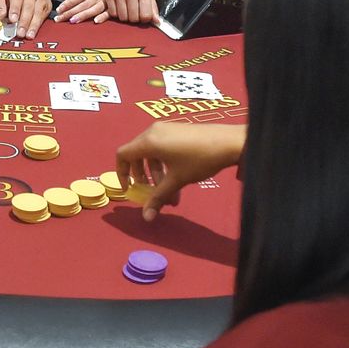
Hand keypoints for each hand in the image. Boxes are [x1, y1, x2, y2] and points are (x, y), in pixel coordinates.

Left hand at [0, 0, 51, 39]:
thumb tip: (0, 16)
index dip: (15, 9)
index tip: (12, 20)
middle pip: (29, 7)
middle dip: (24, 21)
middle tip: (20, 32)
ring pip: (37, 12)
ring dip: (32, 25)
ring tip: (27, 35)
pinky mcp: (47, 4)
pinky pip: (43, 15)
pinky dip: (38, 25)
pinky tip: (33, 32)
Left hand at [54, 0, 106, 22]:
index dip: (69, 3)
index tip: (60, 9)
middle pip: (84, 4)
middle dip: (71, 12)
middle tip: (60, 18)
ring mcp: (107, 1)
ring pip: (94, 9)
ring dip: (83, 15)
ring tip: (73, 20)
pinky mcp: (113, 7)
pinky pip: (108, 12)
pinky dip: (102, 17)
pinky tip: (95, 21)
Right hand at [99, 0, 156, 23]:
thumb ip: (153, 6)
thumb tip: (157, 21)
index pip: (146, 15)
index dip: (145, 19)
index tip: (143, 17)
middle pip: (133, 18)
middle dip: (134, 19)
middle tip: (134, 13)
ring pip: (123, 17)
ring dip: (125, 17)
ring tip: (126, 9)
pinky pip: (112, 13)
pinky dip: (116, 13)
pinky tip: (118, 7)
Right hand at [115, 124, 248, 220]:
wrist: (228, 142)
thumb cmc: (198, 160)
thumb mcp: (176, 180)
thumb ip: (158, 197)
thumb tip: (146, 218)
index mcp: (148, 142)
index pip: (122, 155)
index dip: (121, 173)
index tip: (129, 188)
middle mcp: (152, 132)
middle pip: (136, 154)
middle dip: (142, 176)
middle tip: (151, 191)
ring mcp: (165, 128)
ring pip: (150, 152)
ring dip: (156, 173)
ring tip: (170, 191)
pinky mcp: (176, 129)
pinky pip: (161, 146)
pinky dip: (164, 162)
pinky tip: (178, 176)